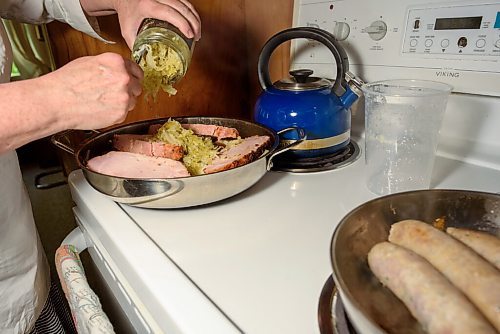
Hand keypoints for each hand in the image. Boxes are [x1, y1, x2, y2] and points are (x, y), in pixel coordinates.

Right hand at [41, 52, 142, 129]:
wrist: (56, 101)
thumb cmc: (67, 82)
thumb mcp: (90, 62)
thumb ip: (110, 66)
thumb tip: (119, 70)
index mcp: (117, 62)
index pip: (137, 70)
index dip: (131, 77)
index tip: (129, 81)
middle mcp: (124, 78)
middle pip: (137, 86)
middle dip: (128, 90)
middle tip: (111, 93)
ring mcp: (124, 97)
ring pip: (132, 101)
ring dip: (122, 102)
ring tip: (102, 101)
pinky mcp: (120, 113)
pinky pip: (124, 113)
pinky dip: (115, 113)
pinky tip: (100, 109)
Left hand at [81, 0, 201, 48]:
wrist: (123, 0)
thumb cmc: (126, 15)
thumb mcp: (128, 32)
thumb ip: (136, 47)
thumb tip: (145, 63)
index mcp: (147, 6)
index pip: (170, 12)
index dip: (182, 23)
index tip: (190, 35)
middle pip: (182, 7)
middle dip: (193, 22)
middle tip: (197, 37)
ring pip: (186, 3)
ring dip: (195, 17)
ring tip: (197, 32)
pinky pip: (185, 1)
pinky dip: (192, 12)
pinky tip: (194, 22)